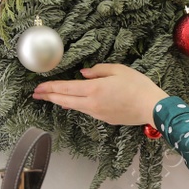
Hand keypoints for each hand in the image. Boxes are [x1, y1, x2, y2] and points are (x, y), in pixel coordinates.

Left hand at [32, 63, 167, 126]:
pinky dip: (75, 105)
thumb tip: (84, 74)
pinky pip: (85, 110)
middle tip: (35, 95)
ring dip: (60, 101)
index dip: (50, 88)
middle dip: (48, 97)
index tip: (38, 87)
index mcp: (94, 89)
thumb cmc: (138, 86)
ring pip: (73, 106)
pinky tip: (73, 103)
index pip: (65, 88)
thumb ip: (98, 70)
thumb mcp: (118, 70)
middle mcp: (91, 104)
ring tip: (51, 97)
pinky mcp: (104, 119)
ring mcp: (97, 113)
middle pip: (64, 100)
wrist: (152, 108)